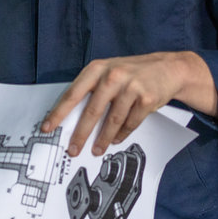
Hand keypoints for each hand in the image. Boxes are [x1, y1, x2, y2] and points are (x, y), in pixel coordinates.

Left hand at [40, 51, 211, 155]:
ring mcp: (131, 87)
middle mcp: (113, 76)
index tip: (48, 127)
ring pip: (113, 120)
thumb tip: (72, 117)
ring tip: (96, 150)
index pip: (73, 93)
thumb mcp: (109, 71)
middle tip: (72, 149)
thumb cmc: (133, 72)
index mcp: (98, 68)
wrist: (169, 68)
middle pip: (92, 110)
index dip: (59, 112)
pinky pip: (130, 123)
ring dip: (103, 138)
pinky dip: (122, 134)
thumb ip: (92, 88)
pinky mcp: (147, 99)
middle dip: (81, 133)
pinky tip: (116, 140)